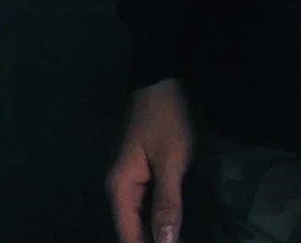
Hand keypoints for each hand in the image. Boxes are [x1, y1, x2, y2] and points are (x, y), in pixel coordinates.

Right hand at [104, 77, 195, 242]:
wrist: (165, 75)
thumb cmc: (167, 117)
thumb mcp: (171, 160)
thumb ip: (166, 204)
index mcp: (119, 187)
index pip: (128, 236)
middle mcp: (120, 187)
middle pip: (133, 229)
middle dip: (154, 241)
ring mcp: (132, 178)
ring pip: (142, 217)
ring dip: (158, 232)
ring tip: (180, 237)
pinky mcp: (146, 170)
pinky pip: (150, 203)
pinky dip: (161, 215)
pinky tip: (176, 225)